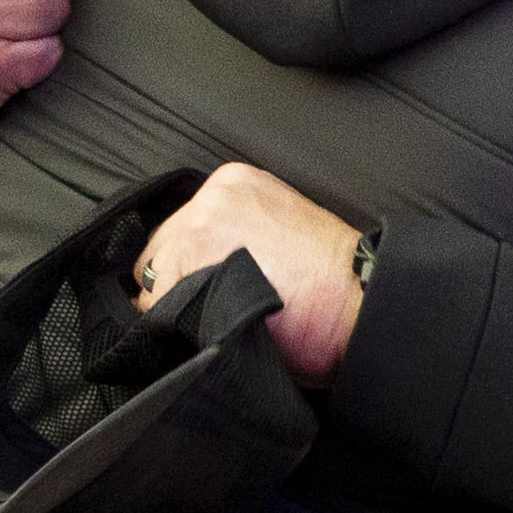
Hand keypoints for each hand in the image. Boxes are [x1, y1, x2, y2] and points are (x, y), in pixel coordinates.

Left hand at [133, 164, 362, 382]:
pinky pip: (160, 306)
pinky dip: (181, 327)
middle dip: (177, 287)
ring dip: (179, 310)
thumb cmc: (331, 282)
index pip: (180, 231)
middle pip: (159, 252)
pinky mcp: (193, 260)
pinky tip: (220, 327)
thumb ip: (236, 237)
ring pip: (155, 282)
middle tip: (218, 311)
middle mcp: (212, 196)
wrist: (356, 299)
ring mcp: (200, 224)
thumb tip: (200, 272)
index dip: (186, 270)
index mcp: (234, 184)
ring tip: (224, 321)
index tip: (210, 290)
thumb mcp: (281, 233)